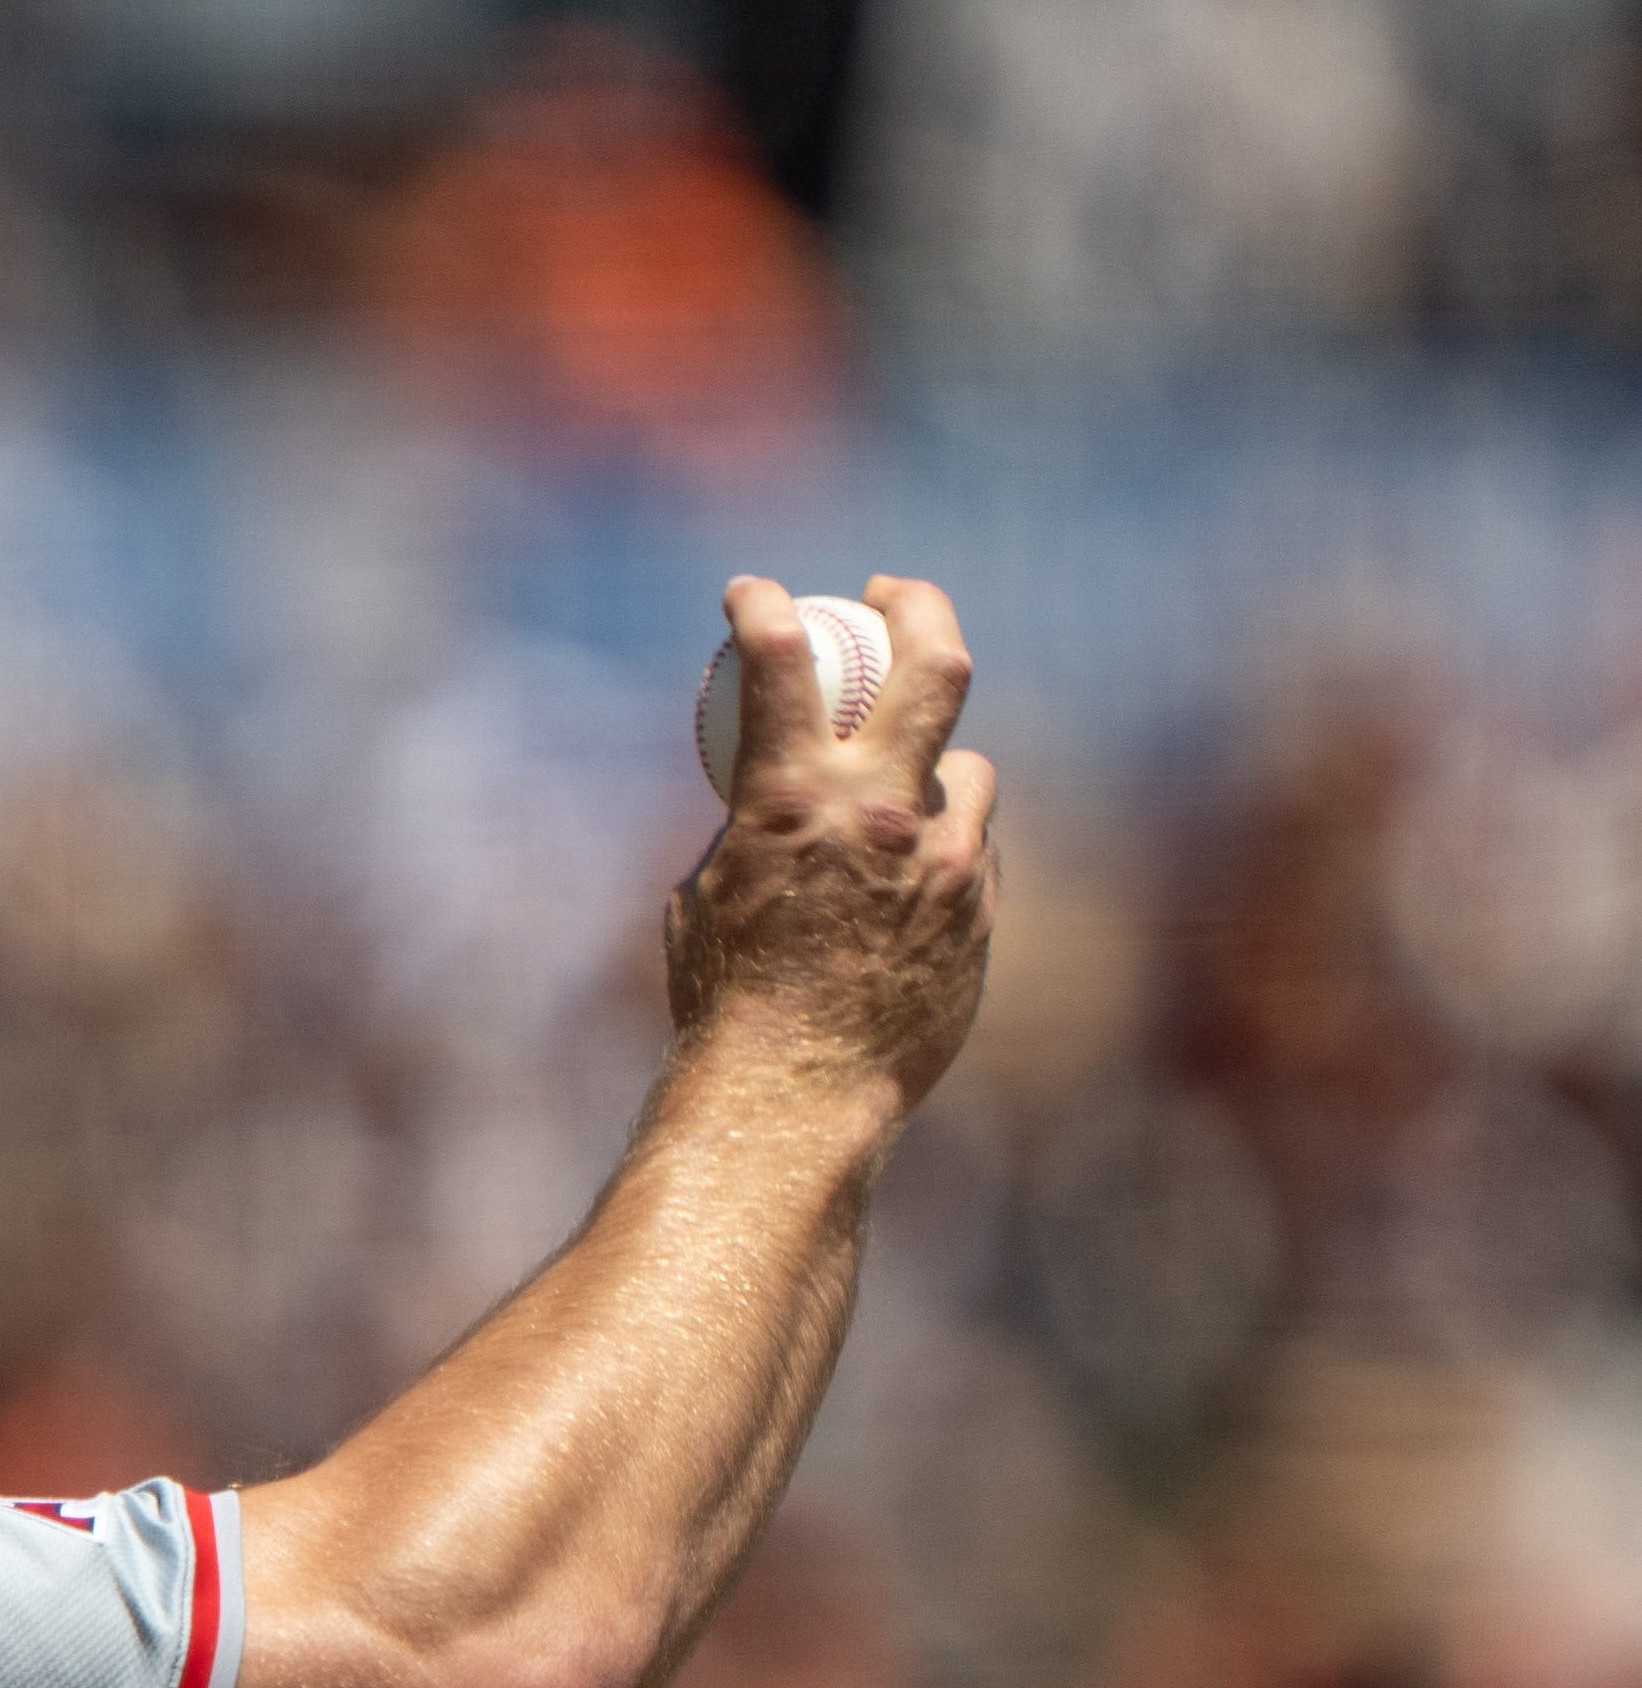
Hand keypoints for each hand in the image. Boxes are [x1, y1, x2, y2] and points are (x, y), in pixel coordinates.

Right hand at [662, 571, 997, 1111]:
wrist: (794, 1095)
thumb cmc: (723, 1003)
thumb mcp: (708, 895)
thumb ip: (754, 827)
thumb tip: (767, 792)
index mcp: (791, 800)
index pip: (780, 658)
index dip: (761, 605)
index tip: (751, 592)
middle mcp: (881, 812)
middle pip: (935, 663)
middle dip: (916, 605)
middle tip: (890, 595)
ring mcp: (946, 858)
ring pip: (965, 771)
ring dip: (933, 773)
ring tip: (899, 800)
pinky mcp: (980, 909)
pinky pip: (970, 853)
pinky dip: (940, 857)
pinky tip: (903, 898)